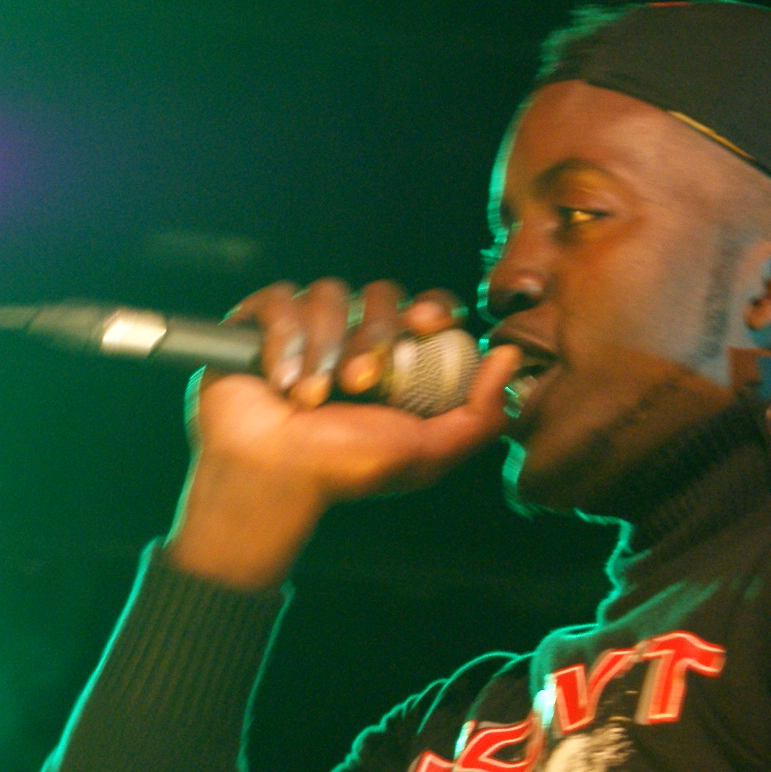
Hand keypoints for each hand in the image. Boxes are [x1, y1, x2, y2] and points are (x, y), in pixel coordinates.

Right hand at [163, 279, 519, 589]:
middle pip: (381, 295)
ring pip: (328, 293)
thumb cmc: (344, 469)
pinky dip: (282, 340)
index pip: (428, 308)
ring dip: (323, 348)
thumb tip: (510, 358)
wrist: (271, 479)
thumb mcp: (426, 453)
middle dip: (371, 338)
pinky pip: (281, 299)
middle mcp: (354, 336)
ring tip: (311, 397)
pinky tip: (279, 381)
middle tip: (359, 385)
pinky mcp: (260, 323)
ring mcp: (307, 327)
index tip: (425, 326)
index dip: (431, 308)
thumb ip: (480, 415)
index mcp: (398, 360)